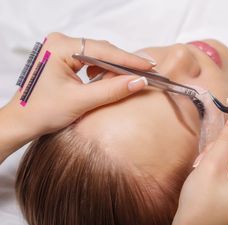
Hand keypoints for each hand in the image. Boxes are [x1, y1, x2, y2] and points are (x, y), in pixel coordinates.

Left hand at [0, 32, 153, 161]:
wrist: (22, 122)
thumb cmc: (42, 112)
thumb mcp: (81, 101)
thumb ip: (112, 90)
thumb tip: (140, 81)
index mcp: (60, 47)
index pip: (103, 50)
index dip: (128, 59)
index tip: (149, 66)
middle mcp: (60, 43)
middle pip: (102, 50)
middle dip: (123, 64)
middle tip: (146, 73)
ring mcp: (61, 49)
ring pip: (98, 55)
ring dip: (113, 68)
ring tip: (128, 80)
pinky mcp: (64, 58)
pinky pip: (90, 60)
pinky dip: (103, 70)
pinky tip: (108, 80)